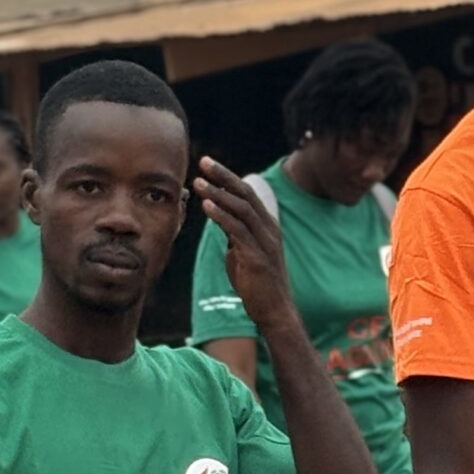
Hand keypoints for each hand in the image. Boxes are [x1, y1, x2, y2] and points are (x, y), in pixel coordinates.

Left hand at [195, 158, 296, 337]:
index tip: (208, 165)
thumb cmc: (256, 284)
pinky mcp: (257, 258)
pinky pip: (238, 231)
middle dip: (223, 176)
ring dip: (219, 194)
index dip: (227, 177)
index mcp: (266, 225)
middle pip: (245, 193)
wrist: (274, 311)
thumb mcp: (242, 251)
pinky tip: (206, 207)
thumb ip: (233, 232)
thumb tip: (217, 215)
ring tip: (199, 182)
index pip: (246, 193)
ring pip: (242, 209)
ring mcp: (265, 243)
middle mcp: (269, 229)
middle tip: (203, 161)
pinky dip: (222, 216)